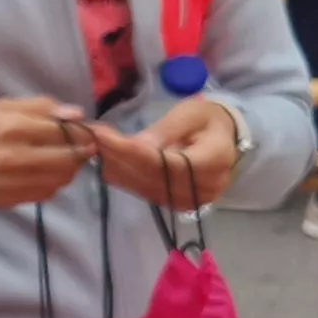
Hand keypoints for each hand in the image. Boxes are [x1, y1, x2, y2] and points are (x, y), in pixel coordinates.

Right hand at [0, 97, 96, 206]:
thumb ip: (39, 108)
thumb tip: (75, 114)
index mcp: (13, 126)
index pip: (66, 132)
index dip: (83, 132)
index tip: (86, 132)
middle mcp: (15, 156)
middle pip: (69, 159)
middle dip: (81, 153)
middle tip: (81, 148)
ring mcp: (11, 182)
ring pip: (60, 180)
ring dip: (68, 171)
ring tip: (61, 161)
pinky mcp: (7, 200)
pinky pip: (44, 195)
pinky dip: (51, 185)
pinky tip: (43, 175)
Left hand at [92, 95, 241, 209]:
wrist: (225, 140)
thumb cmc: (208, 121)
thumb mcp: (190, 113)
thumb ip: (166, 130)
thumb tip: (137, 146)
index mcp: (216, 159)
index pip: (167, 163)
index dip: (132, 152)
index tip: (103, 136)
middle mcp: (207, 186)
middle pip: (154, 178)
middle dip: (119, 159)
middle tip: (92, 139)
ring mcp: (194, 200)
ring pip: (147, 189)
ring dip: (118, 170)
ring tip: (97, 148)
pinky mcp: (181, 204)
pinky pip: (148, 194)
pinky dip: (127, 179)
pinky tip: (109, 163)